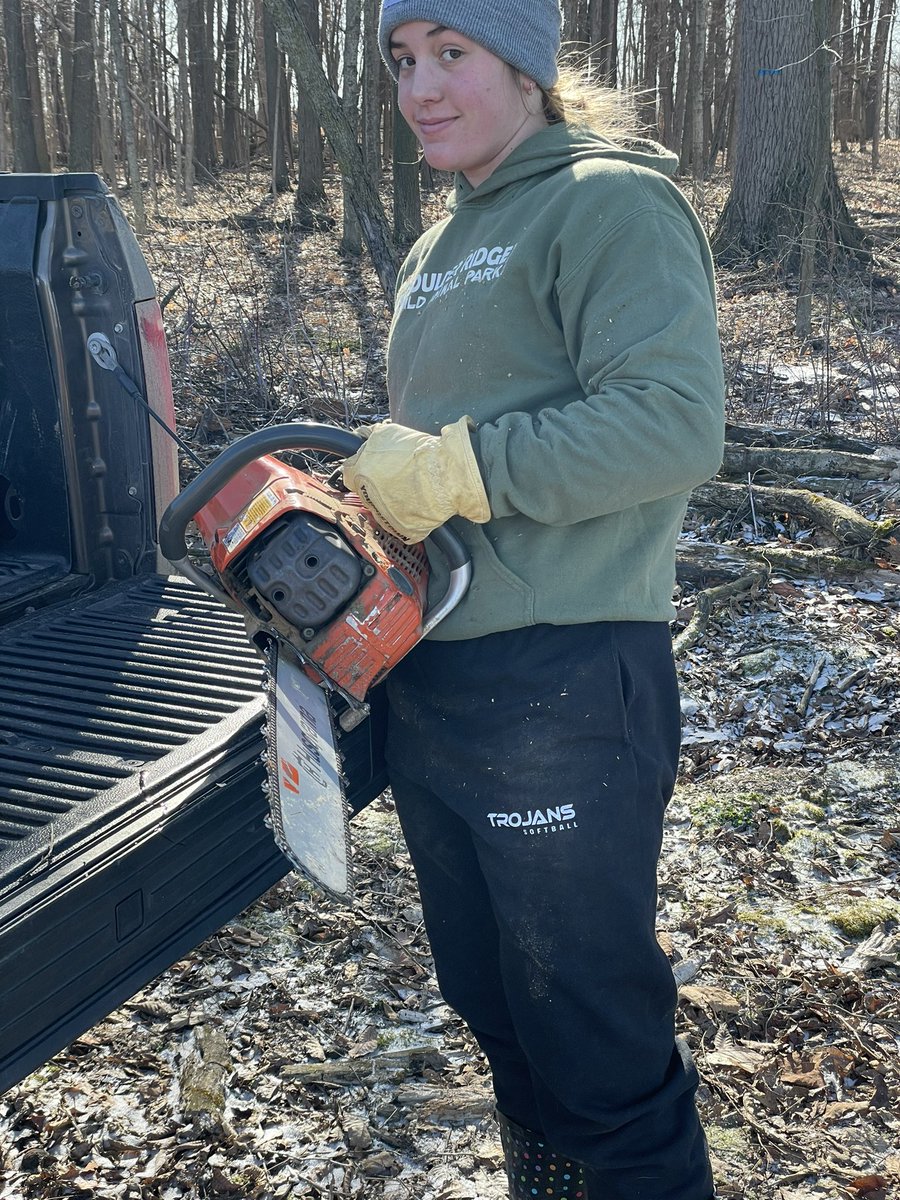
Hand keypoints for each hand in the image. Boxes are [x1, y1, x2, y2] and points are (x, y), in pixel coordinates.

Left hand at [342, 416, 489, 543]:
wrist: (450, 474)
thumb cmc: (424, 453)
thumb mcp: (389, 433)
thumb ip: (370, 438)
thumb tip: (364, 437)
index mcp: (361, 473)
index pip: (347, 472)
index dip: (360, 467)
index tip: (369, 467)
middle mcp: (369, 497)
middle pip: (365, 491)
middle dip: (377, 484)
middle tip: (398, 477)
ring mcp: (385, 516)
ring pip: (382, 509)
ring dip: (391, 501)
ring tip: (413, 490)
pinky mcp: (403, 530)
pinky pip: (401, 525)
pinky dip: (408, 517)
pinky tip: (419, 504)